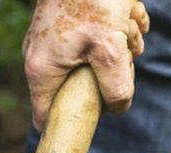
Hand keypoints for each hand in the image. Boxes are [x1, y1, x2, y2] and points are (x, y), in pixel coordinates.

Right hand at [22, 0, 149, 129]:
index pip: (46, 117)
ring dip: (120, 48)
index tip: (97, 114)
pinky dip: (119, 29)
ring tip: (126, 25)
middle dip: (110, 76)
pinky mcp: (69, 24)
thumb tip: (118, 109)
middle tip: (123, 55)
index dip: (72, 121)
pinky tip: (128, 13)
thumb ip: (116, 86)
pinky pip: (98, 38)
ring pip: (94, 62)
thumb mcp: (109, 49)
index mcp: (42, 70)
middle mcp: (42, 57)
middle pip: (80, 89)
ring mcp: (54, 39)